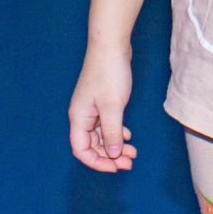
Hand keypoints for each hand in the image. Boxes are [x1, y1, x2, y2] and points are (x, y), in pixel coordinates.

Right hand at [67, 45, 137, 172]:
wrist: (111, 46)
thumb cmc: (109, 74)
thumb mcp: (112, 108)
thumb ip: (111, 133)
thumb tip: (112, 155)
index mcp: (79, 118)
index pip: (82, 150)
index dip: (97, 163)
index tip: (115, 167)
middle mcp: (83, 116)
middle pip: (92, 145)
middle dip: (110, 156)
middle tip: (129, 163)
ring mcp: (92, 108)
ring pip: (102, 136)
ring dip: (115, 146)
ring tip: (133, 153)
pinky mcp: (102, 101)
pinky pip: (107, 124)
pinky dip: (117, 133)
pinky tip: (128, 136)